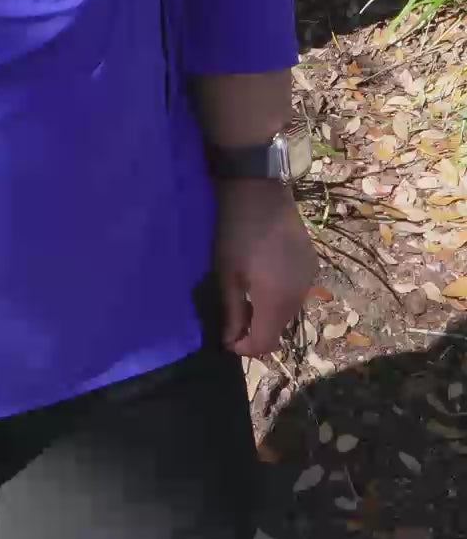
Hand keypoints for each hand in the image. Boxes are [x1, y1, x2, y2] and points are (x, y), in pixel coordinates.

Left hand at [214, 180, 317, 356]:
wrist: (260, 190)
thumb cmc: (235, 231)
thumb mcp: (227, 274)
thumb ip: (232, 312)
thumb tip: (231, 340)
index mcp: (277, 300)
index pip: (264, 342)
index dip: (245, 348)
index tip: (228, 340)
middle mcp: (300, 294)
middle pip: (279, 329)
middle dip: (257, 331)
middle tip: (234, 320)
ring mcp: (309, 278)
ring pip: (289, 311)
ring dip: (269, 313)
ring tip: (248, 298)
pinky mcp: (312, 263)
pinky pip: (297, 292)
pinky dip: (281, 295)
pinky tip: (265, 280)